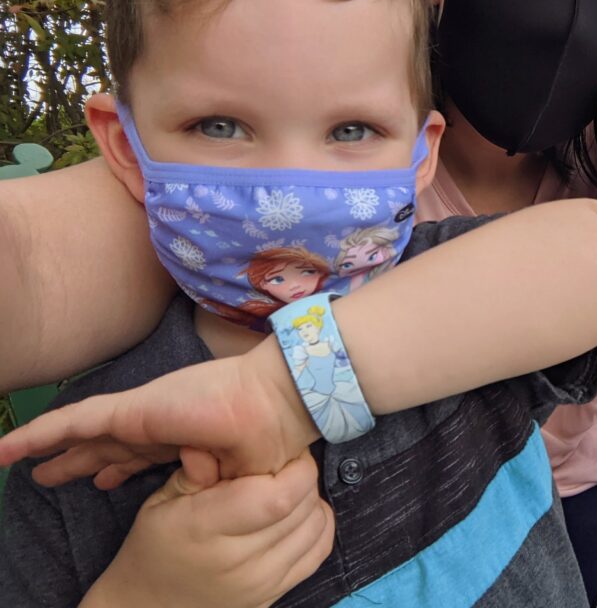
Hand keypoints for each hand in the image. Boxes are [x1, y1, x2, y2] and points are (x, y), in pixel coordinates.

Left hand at [0, 344, 318, 487]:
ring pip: (82, 435)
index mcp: (184, 440)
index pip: (141, 454)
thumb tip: (194, 482)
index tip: (104, 483)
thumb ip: (209, 477)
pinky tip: (11, 447)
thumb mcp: (235, 476)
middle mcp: (157, 427)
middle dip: (78, 461)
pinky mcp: (130, 411)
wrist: (274, 409)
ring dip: (48, 450)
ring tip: (17, 459)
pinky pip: (73, 423)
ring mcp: (141, 416)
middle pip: (106, 446)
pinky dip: (40, 433)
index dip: (118, 468)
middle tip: (47, 476)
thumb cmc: (266, 444)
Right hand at [82, 448, 333, 607]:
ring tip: (287, 488)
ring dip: (311, 498)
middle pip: (302, 505)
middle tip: (283, 464)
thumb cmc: (155, 545)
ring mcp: (261, 582)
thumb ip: (196, 470)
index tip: (282, 449)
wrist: (148, 607)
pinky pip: (320, 550)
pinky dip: (318, 525)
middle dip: (303, 475)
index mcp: (206, 528)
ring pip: (317, 525)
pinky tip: (296, 514)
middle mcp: (239, 560)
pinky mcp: (275, 593)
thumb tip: (218, 439)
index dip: (293, 465)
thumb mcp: (162, 502)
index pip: (278, 494)